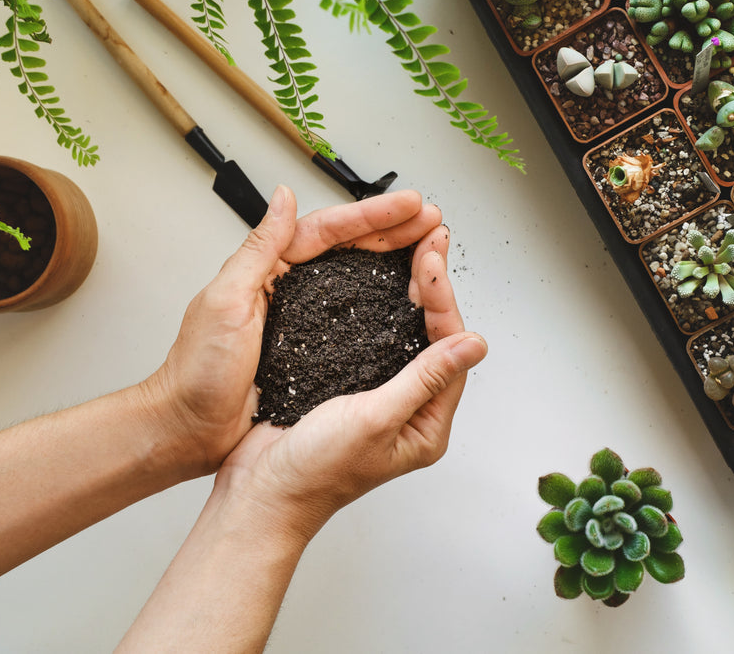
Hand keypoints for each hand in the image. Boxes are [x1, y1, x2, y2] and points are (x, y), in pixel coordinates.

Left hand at [144, 186, 443, 476]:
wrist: (190, 428)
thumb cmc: (197, 372)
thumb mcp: (226, 302)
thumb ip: (258, 249)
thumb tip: (283, 199)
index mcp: (267, 270)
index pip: (327, 231)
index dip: (372, 217)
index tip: (409, 207)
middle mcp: (287, 289)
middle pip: (348, 249)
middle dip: (393, 231)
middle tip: (432, 222)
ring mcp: (301, 319)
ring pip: (355, 278)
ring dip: (392, 261)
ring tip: (427, 250)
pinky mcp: (310, 351)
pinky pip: (352, 317)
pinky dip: (380, 303)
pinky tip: (404, 299)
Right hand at [210, 225, 487, 542]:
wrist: (261, 491)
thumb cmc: (314, 473)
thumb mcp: (375, 421)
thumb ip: (423, 380)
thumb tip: (472, 346)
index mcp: (424, 426)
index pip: (448, 350)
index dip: (442, 301)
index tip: (431, 263)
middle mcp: (406, 410)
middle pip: (432, 336)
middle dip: (432, 287)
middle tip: (431, 242)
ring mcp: (375, 396)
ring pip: (402, 332)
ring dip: (408, 292)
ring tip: (413, 251)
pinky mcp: (346, 385)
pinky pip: (370, 338)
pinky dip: (374, 307)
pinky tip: (374, 282)